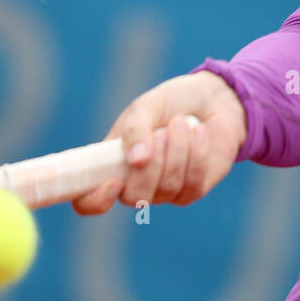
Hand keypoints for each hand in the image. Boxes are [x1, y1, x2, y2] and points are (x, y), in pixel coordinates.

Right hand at [72, 70, 247, 214]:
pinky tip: (199, 132)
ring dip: (176, 151)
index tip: (113, 181)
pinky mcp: (194, 190)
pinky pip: (193, 185)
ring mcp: (165, 191)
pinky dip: (196, 155)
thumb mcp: (147, 105)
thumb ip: (135, 128)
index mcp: (111, 164)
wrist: (212, 98)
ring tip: (181, 122)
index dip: (94, 201)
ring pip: (167, 188)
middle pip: (134, 198)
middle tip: (161, 132)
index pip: (88, 201)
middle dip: (151, 166)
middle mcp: (136, 184)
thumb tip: (136, 161)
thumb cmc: (172, 102)